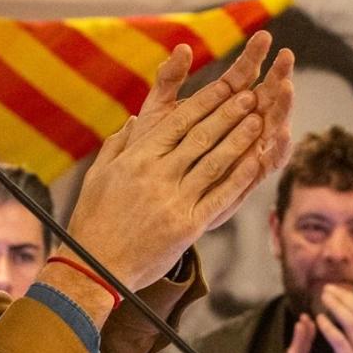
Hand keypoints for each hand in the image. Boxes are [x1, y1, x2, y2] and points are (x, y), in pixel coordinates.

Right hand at [66, 51, 280, 289]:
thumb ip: (118, 145)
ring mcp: (174, 200)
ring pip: (215, 163)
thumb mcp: (98, 175)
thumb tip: (135, 121)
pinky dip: (239, 178)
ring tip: (259, 121)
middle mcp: (157, 175)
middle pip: (201, 136)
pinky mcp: (187, 226)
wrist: (96, 267)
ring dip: (240, 140)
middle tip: (250, 95)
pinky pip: (219, 197)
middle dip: (229, 113)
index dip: (205, 101)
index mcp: (137, 158)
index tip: (225, 85)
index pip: (177, 121)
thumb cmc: (93, 220)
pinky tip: (256, 162)